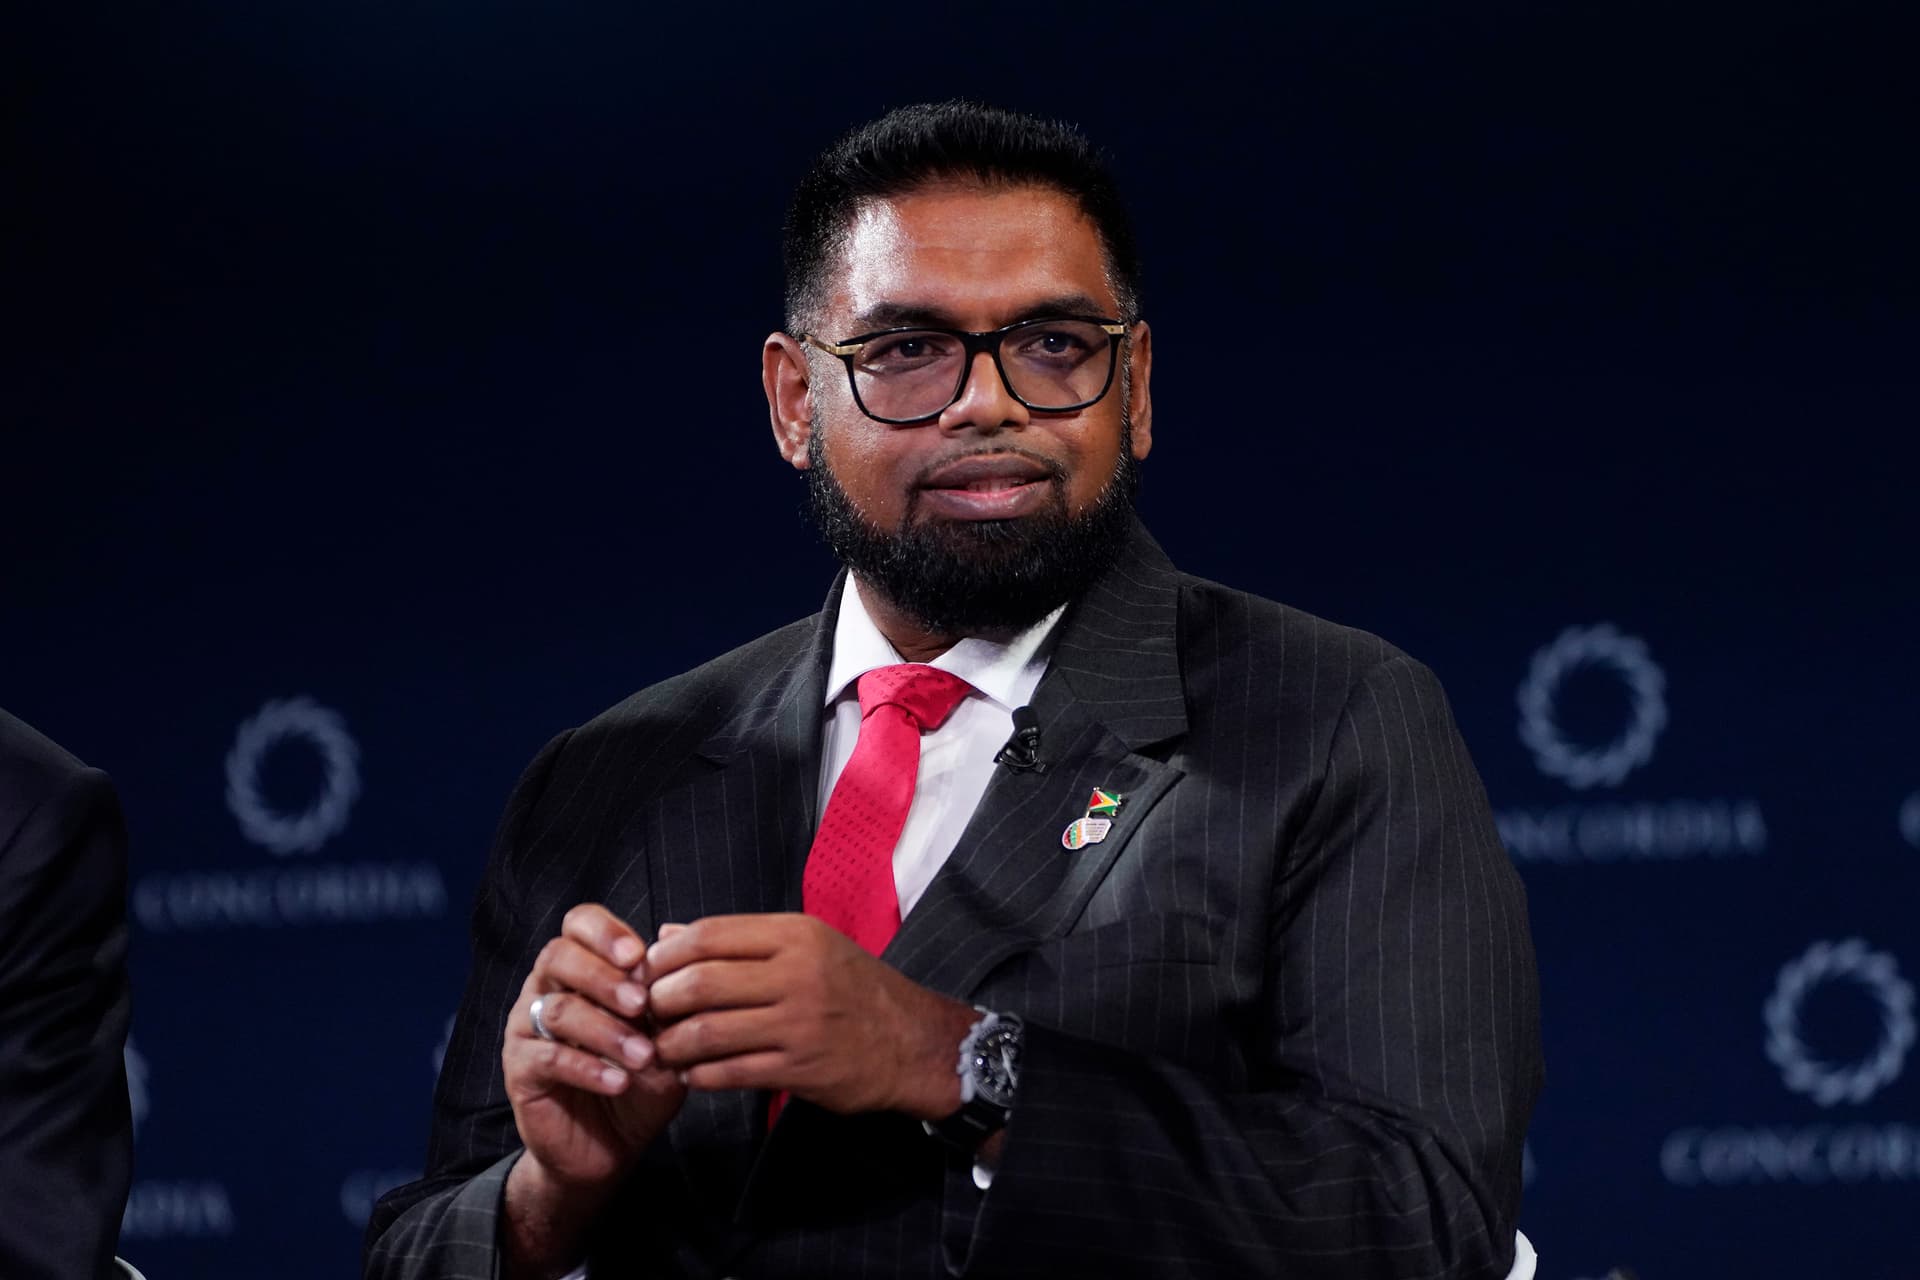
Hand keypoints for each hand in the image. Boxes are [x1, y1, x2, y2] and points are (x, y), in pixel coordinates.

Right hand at [503, 904, 685, 1192]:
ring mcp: (527, 1029)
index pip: (578, 924)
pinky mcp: (520, 1071)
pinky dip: (588, 1068)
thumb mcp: (666, 1035)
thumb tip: (675, 934)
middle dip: (604, 976)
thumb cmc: (641, 1080)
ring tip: (643, 1056)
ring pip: (557, 1009)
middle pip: (558, 956)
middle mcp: (545, 989)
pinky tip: (619, 1082)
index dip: (605, 932)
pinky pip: (548, 1059)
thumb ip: (668, 991)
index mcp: (580, 968)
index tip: (639, 955)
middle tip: (642, 1003)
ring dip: (606, 1030)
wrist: (611, 1147)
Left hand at [644, 913, 977, 1120]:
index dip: (666, 955)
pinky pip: (731, 1072)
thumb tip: (668, 935)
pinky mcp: (801, 1069)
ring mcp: (800, 1024)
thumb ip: (739, 941)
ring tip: (659, 1047)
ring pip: (709, 1031)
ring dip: (672, 1043)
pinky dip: (699, 1075)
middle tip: (646, 1012)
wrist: (913, 1042)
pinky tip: (690, 1073)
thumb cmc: (854, 988)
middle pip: (700, 982)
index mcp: (796, 935)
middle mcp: (798, 974)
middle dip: (659, 1000)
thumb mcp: (809, 946)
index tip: (647, 970)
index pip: (710, 935)